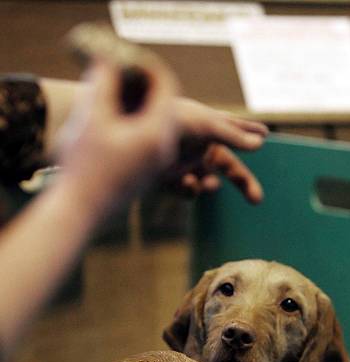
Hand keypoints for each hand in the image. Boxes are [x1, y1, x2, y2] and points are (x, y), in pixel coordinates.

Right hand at [55, 58, 178, 217]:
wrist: (80, 211)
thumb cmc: (85, 167)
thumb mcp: (92, 118)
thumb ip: (103, 84)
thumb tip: (110, 60)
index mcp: (156, 133)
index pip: (166, 87)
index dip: (149, 68)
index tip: (130, 59)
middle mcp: (164, 149)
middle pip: (165, 106)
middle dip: (147, 86)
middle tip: (126, 73)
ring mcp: (157, 164)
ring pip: (159, 125)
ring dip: (142, 107)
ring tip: (120, 96)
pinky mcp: (146, 175)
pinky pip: (151, 141)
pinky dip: (139, 126)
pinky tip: (116, 122)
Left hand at [167, 98, 266, 202]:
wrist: (135, 135)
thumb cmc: (173, 123)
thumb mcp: (207, 126)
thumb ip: (234, 136)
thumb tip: (261, 144)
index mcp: (209, 131)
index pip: (235, 133)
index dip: (248, 134)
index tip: (265, 134)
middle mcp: (200, 149)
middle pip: (229, 169)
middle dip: (244, 184)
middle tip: (257, 199)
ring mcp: (186, 165)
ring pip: (207, 184)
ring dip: (209, 186)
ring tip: (209, 184)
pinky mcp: (170, 180)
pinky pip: (188, 191)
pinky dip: (190, 189)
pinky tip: (186, 181)